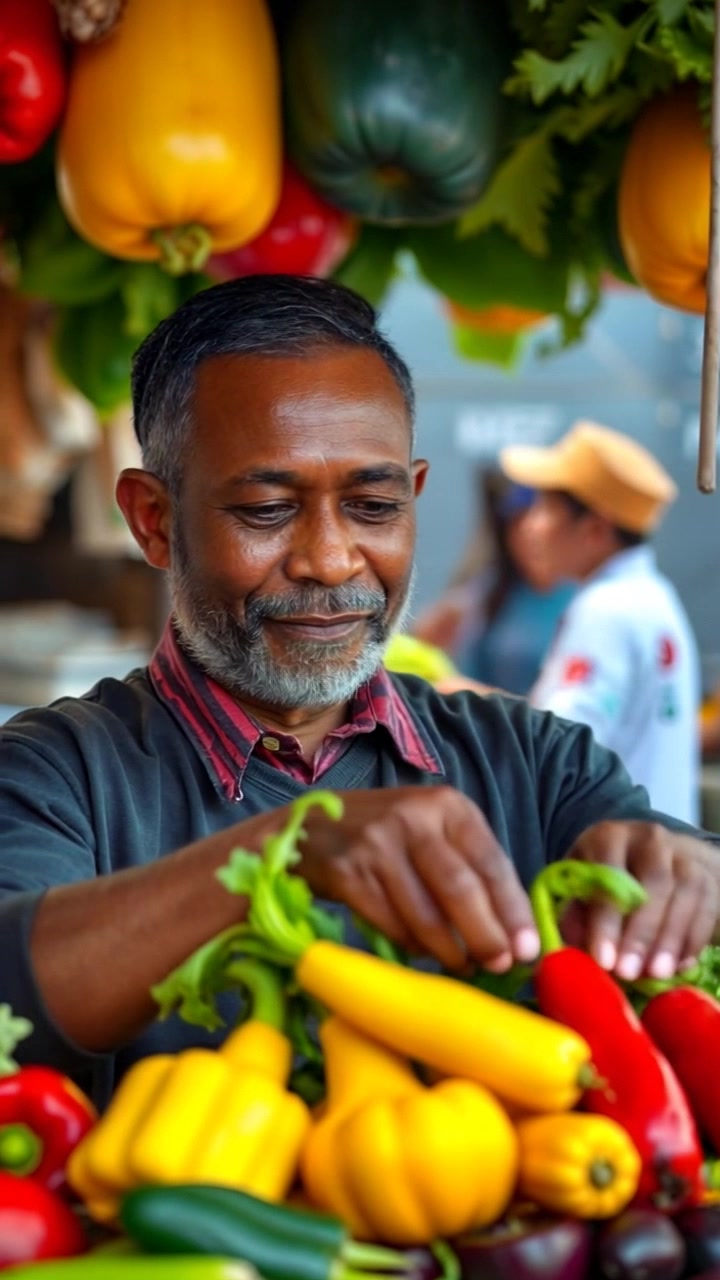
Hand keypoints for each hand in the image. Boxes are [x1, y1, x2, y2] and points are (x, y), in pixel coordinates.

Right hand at [297, 785, 539, 971]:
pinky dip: (413, 945)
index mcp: (446, 805)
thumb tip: (512, 926)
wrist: (308, 828)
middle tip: (500, 965)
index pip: (491, 861)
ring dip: (449, 950)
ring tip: (463, 965)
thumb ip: (468, 864)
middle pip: (460, 888)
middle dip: (485, 935)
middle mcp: (413, 818)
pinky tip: (423, 951)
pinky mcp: (347, 872)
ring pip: (425, 913)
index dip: (512, 909)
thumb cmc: (386, 834)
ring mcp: (377, 843)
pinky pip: (391, 923)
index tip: (528, 948)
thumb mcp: (432, 829)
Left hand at [563, 821, 719, 979]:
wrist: (658, 860)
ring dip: (670, 938)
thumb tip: (572, 951)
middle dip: (641, 931)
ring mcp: (682, 855)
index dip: (606, 917)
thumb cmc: (609, 880)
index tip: (603, 958)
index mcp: (608, 837)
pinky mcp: (707, 876)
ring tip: (656, 974)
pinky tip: (679, 966)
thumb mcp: (584, 886)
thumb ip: (576, 914)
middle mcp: (648, 839)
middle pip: (653, 880)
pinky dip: (693, 940)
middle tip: (629, 971)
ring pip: (684, 893)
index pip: (609, 871)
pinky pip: (706, 908)